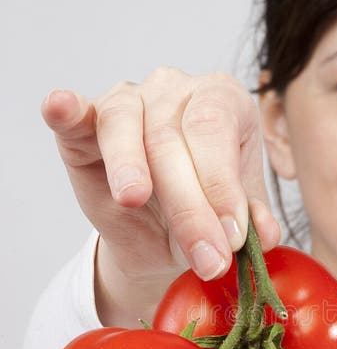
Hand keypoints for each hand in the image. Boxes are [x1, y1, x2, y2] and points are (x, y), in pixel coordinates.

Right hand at [41, 68, 280, 325]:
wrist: (161, 235)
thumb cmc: (205, 213)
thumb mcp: (233, 221)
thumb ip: (253, 222)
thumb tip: (264, 234)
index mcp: (224, 101)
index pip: (217, 131)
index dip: (222, 185)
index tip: (231, 237)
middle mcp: (176, 90)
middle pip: (175, 137)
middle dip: (190, 205)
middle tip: (205, 259)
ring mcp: (129, 100)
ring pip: (127, 124)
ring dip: (130, 167)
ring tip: (133, 199)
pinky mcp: (85, 122)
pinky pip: (76, 112)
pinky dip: (66, 111)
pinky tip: (61, 106)